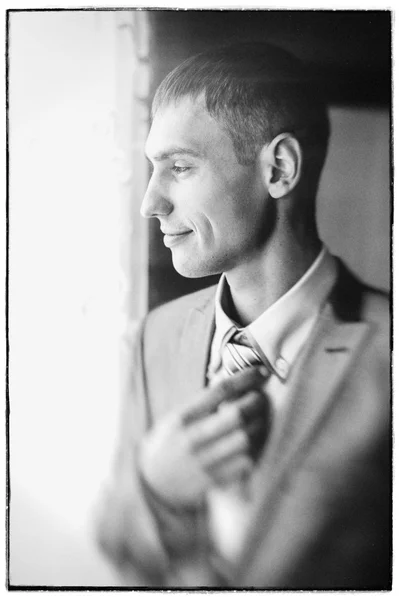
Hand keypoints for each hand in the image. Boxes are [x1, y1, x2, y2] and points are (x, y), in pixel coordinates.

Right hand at [138, 367, 267, 507]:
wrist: (153, 483)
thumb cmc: (168, 442)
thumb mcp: (175, 417)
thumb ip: (202, 403)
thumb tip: (236, 382)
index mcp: (182, 418)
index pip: (220, 392)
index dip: (245, 379)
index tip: (260, 372)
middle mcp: (193, 439)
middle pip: (237, 415)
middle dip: (257, 401)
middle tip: (263, 396)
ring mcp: (204, 462)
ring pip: (246, 439)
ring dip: (261, 425)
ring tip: (263, 416)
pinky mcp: (215, 480)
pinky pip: (246, 461)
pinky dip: (256, 448)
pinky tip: (257, 439)